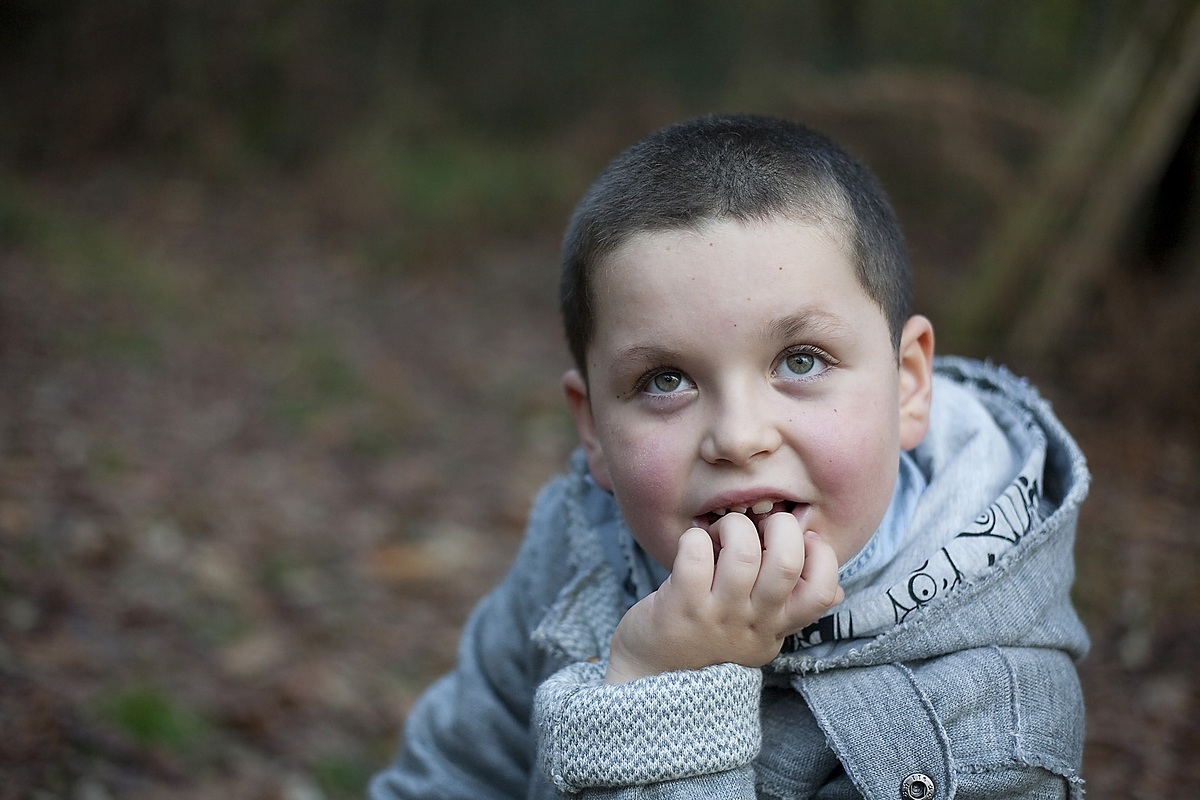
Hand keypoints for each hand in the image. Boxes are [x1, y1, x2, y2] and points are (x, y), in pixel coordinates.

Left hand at [604, 512, 842, 683]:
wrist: (650, 682)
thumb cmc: (707, 645)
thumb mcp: (758, 636)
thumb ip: (791, 611)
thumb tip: (838, 590)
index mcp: (777, 625)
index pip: (822, 592)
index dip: (821, 556)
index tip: (803, 541)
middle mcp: (752, 621)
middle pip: (787, 563)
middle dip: (779, 526)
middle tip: (760, 526)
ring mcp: (717, 615)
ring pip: (742, 554)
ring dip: (733, 526)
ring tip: (720, 532)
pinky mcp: (681, 605)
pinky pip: (695, 554)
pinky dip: (695, 538)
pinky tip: (692, 544)